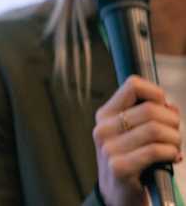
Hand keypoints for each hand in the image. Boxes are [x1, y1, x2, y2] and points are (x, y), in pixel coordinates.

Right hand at [93, 75, 182, 205]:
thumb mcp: (132, 134)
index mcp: (105, 115)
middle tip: (174, 134)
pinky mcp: (120, 167)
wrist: (117, 194)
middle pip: (150, 109)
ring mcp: (109, 148)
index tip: (164, 107)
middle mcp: (103, 129)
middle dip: (173, 122)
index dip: (156, 93)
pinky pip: (157, 150)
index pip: (132, 85)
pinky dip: (172, 153)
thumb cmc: (131, 160)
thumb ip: (149, 115)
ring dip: (175, 139)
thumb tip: (170, 106)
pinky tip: (172, 158)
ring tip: (174, 147)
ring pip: (157, 129)